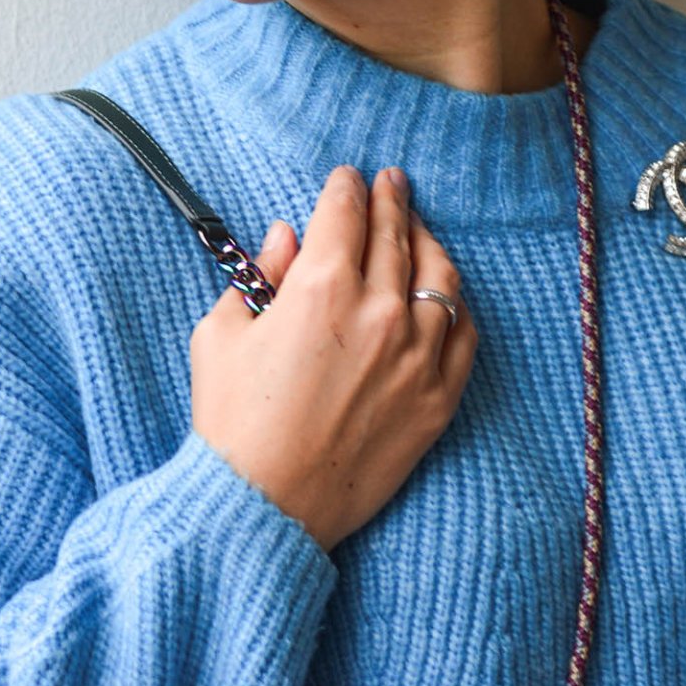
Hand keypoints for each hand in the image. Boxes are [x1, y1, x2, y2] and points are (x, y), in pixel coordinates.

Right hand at [190, 167, 477, 551]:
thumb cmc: (233, 422)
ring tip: (418, 229)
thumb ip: (258, 276)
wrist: (264, 508)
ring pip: (440, 276)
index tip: (347, 178)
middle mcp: (380, 312)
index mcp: (322, 287)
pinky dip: (454, 306)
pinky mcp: (437, 399)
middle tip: (392, 181)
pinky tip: (443, 296)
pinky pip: (463, 334)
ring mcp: (417, 356)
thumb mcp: (223, 334)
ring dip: (428, 242)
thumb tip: (286, 238)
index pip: (345, 212)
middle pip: (396, 233)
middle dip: (391, 199)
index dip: (345, 186)